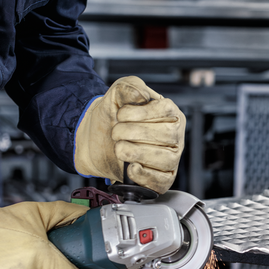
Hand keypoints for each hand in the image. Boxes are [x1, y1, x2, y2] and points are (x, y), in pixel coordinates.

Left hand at [74, 76, 184, 192]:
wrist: (94, 138)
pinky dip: (144, 175)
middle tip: (116, 132)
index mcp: (169, 113)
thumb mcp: (118, 93)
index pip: (166, 111)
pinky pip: (162, 182)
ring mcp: (170, 158)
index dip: (142, 113)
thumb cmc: (112, 116)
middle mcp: (174, 135)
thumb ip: (129, 87)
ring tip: (119, 147)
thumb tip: (142, 96)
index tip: (121, 114)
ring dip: (137, 152)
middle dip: (135, 133)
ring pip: (166, 159)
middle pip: (167, 135)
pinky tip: (130, 167)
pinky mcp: (161, 178)